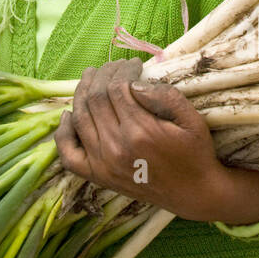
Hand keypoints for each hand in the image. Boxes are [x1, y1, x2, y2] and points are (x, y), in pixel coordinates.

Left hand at [54, 59, 258, 224]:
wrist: (192, 193)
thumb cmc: (195, 154)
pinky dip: (63, 133)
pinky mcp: (97, 176)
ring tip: (91, 77)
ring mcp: (102, 164)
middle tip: (112, 66)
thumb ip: (166, 97)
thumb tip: (134, 83)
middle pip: (94, 99)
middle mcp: (115, 147)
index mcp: (140, 131)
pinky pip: (68, 154)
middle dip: (101, 75)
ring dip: (82, 93)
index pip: (116, 88)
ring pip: (80, 118)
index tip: (132, 64)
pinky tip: (68, 115)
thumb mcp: (192, 120)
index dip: (121, 70)